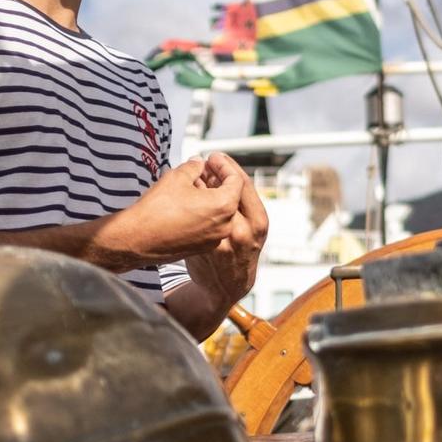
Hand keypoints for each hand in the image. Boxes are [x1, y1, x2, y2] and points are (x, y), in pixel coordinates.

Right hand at [120, 157, 244, 263]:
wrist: (135, 240)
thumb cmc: (155, 210)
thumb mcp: (177, 177)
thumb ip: (194, 167)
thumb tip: (198, 163)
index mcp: (224, 206)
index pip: (236, 180)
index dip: (224, 165)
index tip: (212, 158)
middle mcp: (224, 225)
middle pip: (230, 196)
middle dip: (218, 179)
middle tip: (204, 168)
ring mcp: (214, 238)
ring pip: (220, 211)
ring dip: (211, 195)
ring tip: (195, 182)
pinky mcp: (202, 247)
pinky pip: (210, 224)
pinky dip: (205, 211)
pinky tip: (190, 201)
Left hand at [183, 152, 265, 305]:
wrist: (227, 286)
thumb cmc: (238, 250)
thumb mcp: (250, 227)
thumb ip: (240, 203)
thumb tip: (222, 170)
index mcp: (259, 221)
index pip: (243, 184)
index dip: (228, 166)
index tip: (216, 156)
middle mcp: (243, 231)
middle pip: (224, 190)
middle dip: (211, 173)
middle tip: (201, 161)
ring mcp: (222, 241)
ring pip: (206, 203)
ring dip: (197, 186)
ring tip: (192, 177)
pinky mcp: (203, 250)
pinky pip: (192, 218)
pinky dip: (187, 204)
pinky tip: (182, 197)